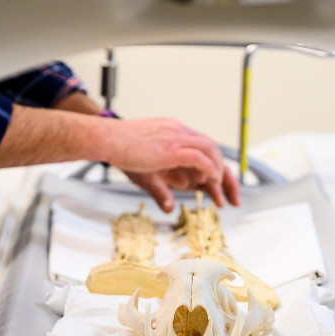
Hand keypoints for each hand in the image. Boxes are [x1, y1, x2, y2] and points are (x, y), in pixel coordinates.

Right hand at [103, 118, 239, 211]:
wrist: (106, 138)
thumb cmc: (119, 150)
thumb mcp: (145, 167)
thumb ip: (161, 184)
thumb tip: (171, 205)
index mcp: (172, 130)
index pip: (201, 143)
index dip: (212, 161)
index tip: (216, 180)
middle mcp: (178, 130)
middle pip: (211, 146)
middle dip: (223, 168)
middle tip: (228, 190)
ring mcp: (176, 137)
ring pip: (210, 150)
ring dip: (218, 170)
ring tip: (219, 188)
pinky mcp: (172, 148)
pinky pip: (200, 158)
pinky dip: (209, 170)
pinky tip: (211, 181)